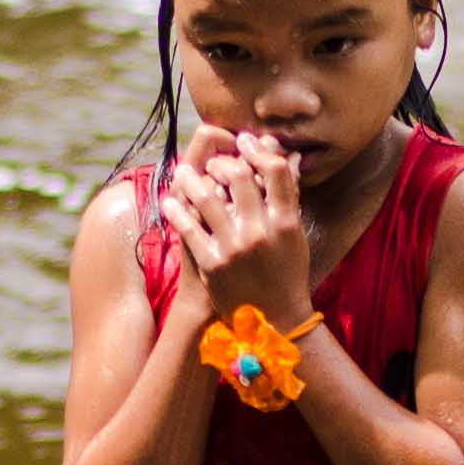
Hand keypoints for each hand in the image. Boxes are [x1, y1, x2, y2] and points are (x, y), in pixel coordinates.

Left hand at [162, 128, 311, 326]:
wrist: (273, 322)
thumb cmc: (286, 274)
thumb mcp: (294, 235)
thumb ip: (288, 196)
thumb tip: (284, 155)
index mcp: (286, 222)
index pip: (274, 169)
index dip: (257, 149)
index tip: (243, 142)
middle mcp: (261, 231)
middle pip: (238, 174)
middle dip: (221, 161)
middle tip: (212, 162)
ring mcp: (234, 248)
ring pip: (207, 196)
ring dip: (191, 179)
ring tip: (184, 174)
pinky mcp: (212, 264)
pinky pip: (188, 228)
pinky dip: (176, 211)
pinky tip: (170, 203)